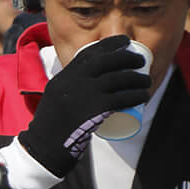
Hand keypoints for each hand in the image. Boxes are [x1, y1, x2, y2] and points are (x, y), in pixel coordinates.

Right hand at [17, 35, 151, 177]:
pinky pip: (121, 99)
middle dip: (128, 57)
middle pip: (106, 62)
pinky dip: (136, 96)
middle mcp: (73, 82)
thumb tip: (92, 79)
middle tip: (141, 61)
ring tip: (146, 81)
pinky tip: (143, 95)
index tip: (124, 42)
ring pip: (118, 79)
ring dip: (137, 78)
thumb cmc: (52, 124)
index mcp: (63, 77)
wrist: (43, 146)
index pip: (89, 54)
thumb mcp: (56, 97)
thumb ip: (70, 87)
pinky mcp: (94, 111)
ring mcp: (83, 95)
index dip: (109, 44)